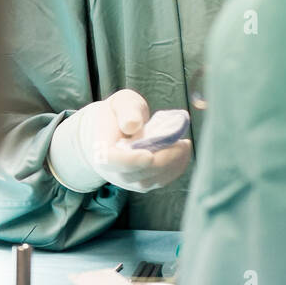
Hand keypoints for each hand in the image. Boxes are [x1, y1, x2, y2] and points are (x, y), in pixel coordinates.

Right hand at [48, 89, 191, 193]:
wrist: (114, 130)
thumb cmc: (119, 113)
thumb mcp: (122, 102)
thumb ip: (127, 110)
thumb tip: (132, 125)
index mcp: (101, 148)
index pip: (110, 161)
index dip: (129, 161)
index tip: (149, 155)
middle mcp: (112, 170)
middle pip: (134, 175)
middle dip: (160, 161)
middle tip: (181, 143)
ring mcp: (127, 180)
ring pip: (148, 182)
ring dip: (171, 165)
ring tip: (184, 145)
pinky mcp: (142, 182)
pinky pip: (158, 181)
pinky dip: (174, 168)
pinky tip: (183, 152)